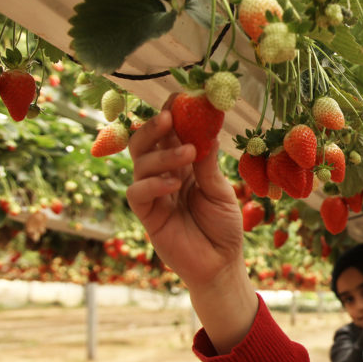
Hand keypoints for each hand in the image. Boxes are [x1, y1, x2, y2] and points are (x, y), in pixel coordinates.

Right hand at [126, 99, 255, 350]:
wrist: (221, 264)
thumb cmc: (224, 227)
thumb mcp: (221, 191)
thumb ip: (208, 165)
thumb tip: (207, 129)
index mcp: (185, 166)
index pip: (171, 135)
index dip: (171, 116)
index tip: (178, 97)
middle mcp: (165, 175)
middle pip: (147, 143)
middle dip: (155, 127)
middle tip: (170, 116)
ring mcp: (154, 195)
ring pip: (140, 163)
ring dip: (162, 154)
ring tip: (188, 153)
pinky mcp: (147, 216)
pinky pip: (138, 193)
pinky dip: (153, 183)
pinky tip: (173, 183)